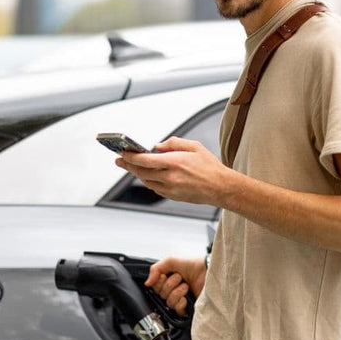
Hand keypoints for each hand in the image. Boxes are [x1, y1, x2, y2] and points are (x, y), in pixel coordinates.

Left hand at [116, 137, 232, 204]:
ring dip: (137, 173)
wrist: (220, 188)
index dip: (130, 156)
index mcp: (174, 162)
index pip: (144, 160)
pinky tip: (148, 175)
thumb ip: (174, 143)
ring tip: (131, 166)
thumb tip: (157, 146)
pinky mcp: (172, 196)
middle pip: (140, 172)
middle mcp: (170, 177)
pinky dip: (149, 181)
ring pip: (146, 181)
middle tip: (119, 160)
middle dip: (128, 165)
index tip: (122, 152)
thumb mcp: (194, 146)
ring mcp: (170, 188)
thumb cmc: (210, 166)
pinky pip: (155, 188)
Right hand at [145, 256, 206, 315]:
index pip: (154, 287)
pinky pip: (177, 310)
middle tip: (179, 278)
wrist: (207, 270)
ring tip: (185, 286)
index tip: (165, 275)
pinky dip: (180, 303)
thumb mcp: (171, 261)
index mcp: (167, 280)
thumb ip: (155, 269)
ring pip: (168, 302)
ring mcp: (180, 298)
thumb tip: (147, 283)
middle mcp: (172, 290)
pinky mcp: (187, 306)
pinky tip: (185, 297)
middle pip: (161, 295)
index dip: (159, 282)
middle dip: (170, 285)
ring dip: (177, 292)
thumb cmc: (193, 264)